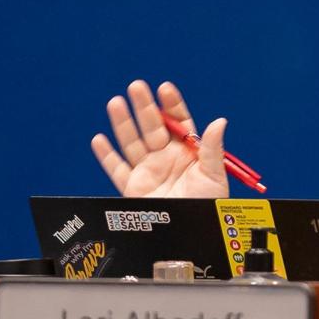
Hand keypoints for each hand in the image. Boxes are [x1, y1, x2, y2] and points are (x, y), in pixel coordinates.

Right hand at [91, 80, 229, 197]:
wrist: (193, 232)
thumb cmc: (209, 206)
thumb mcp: (215, 175)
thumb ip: (212, 149)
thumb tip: (220, 122)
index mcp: (188, 152)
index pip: (178, 122)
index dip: (171, 105)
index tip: (164, 88)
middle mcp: (166, 158)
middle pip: (152, 126)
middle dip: (144, 106)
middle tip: (136, 87)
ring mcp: (148, 171)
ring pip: (132, 142)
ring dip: (123, 123)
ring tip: (115, 103)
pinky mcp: (133, 187)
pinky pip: (117, 169)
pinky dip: (106, 156)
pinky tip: (99, 140)